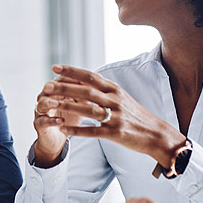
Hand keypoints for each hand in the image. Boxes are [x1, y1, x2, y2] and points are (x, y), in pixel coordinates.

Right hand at [33, 75, 87, 166]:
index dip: (71, 78)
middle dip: (58, 87)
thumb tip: (99, 77)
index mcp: (55, 91)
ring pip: (42, 103)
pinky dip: (51, 120)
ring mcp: (41, 112)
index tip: (84, 79)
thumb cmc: (69, 118)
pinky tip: (60, 121)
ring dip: (49, 102)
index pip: (61, 80)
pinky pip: (43, 121)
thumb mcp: (79, 104)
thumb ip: (85, 92)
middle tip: (68, 86)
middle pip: (49, 89)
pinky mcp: (39, 125)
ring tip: (57, 103)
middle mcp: (46, 98)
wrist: (58, 138)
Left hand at [46, 64, 184, 167]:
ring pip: (86, 109)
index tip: (54, 67)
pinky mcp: (115, 133)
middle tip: (46, 86)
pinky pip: (92, 131)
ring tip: (48, 106)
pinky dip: (76, 130)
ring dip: (66, 107)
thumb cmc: (135, 115)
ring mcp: (115, 116)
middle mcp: (114, 100)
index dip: (71, 71)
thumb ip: (104, 89)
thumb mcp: (121, 97)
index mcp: (115, 89)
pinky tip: (62, 128)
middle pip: (85, 91)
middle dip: (63, 88)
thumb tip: (85, 79)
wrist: (156, 134)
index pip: (90, 76)